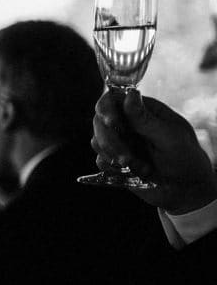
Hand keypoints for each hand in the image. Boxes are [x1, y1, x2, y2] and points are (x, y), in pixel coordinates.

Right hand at [92, 88, 216, 213]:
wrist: (186, 190)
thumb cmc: (186, 160)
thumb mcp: (170, 138)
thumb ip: (146, 119)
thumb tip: (130, 94)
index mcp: (144, 111)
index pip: (114, 99)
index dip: (106, 109)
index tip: (111, 123)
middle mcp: (129, 123)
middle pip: (99, 121)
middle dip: (110, 141)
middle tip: (127, 159)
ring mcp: (121, 141)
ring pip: (97, 140)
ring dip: (114, 156)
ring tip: (140, 168)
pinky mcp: (115, 159)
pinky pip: (100, 159)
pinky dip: (112, 167)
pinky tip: (131, 172)